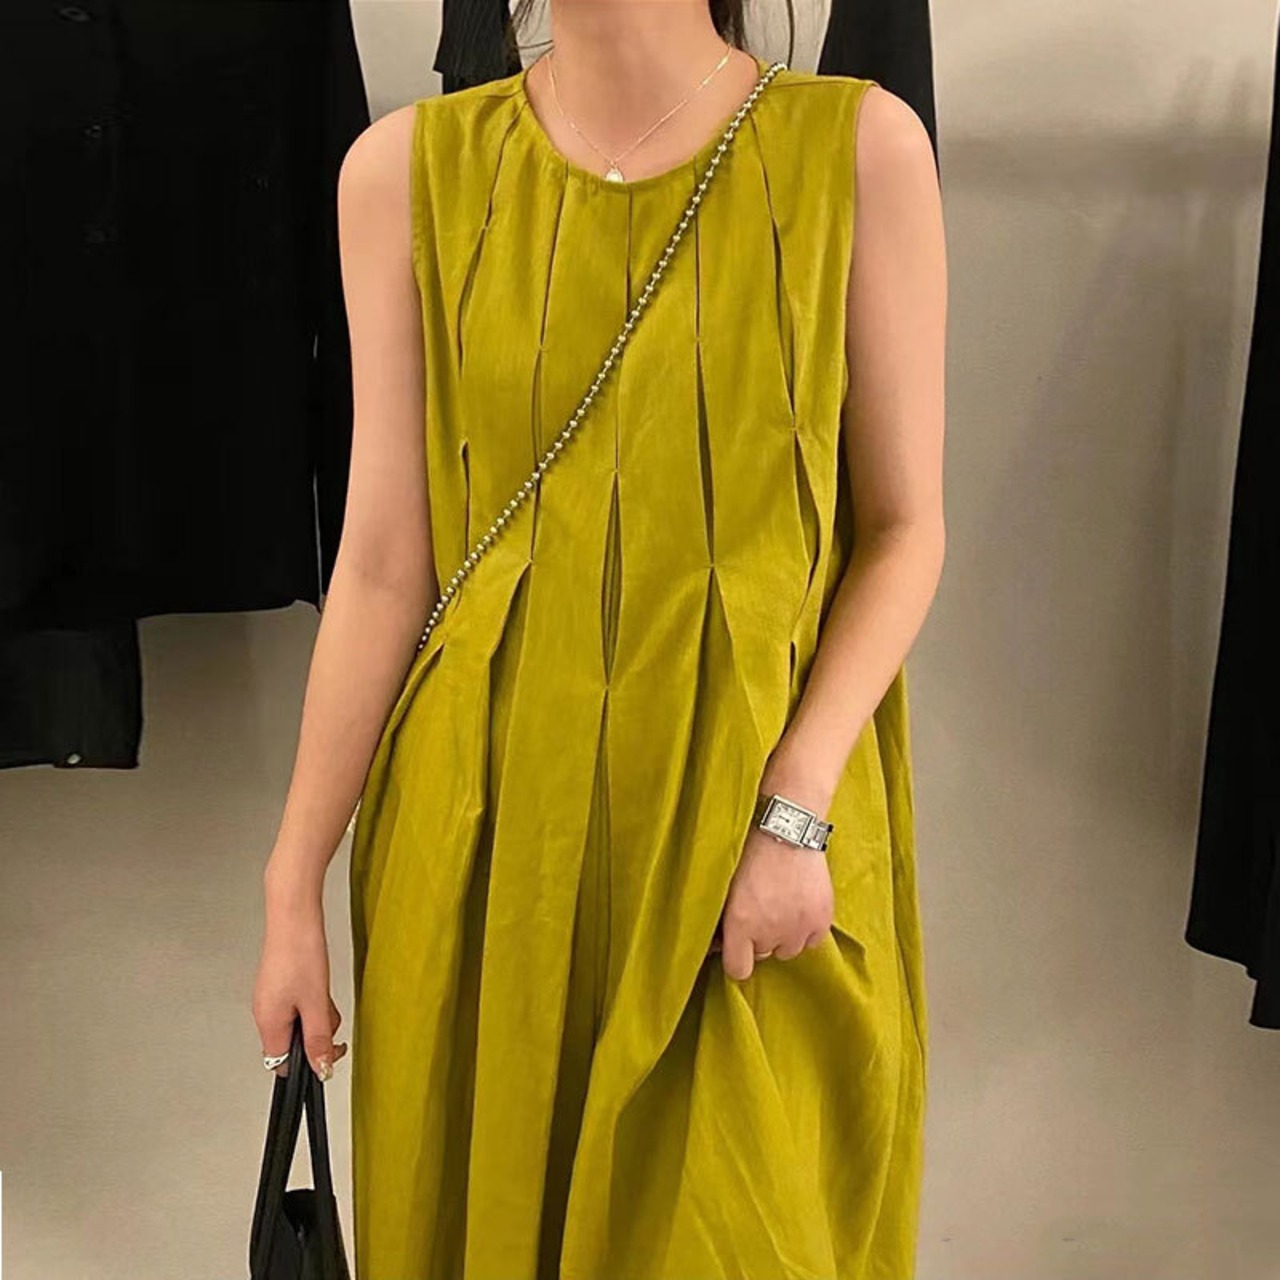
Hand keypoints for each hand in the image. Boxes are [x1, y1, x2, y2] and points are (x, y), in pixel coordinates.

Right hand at [252, 887, 347, 1080]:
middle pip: (292, 1043)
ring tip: (323, 993)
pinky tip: (317, 983)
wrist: (294, 918)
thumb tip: (322, 1069)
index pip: (283, 1065)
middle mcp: (264, 1013)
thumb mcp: (317, 1004)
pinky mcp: (277, 985)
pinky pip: (297, 1005)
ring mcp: (270, 998)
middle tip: (328, 1014)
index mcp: (268, 1023)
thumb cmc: (300, 954)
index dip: (307, 1065)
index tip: (329, 1051)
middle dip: (316, 1034)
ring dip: (316, 1015)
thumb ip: (318, 1040)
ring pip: (298, 1023)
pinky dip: (311, 1000)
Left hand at [711, 825, 834, 980]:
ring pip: (788, 949)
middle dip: (759, 937)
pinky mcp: (821, 921)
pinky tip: (799, 904)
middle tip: (760, 907)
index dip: (736, 957)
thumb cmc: (749, 851)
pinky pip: (811, 941)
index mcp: (739, 924)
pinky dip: (806, 928)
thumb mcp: (726, 886)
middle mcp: (769, 933)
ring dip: (783, 934)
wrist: (786, 828)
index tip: (735, 945)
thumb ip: (723, 919)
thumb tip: (719, 943)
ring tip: (781, 903)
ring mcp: (797, 929)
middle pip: (763, 955)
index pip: (738, 970)